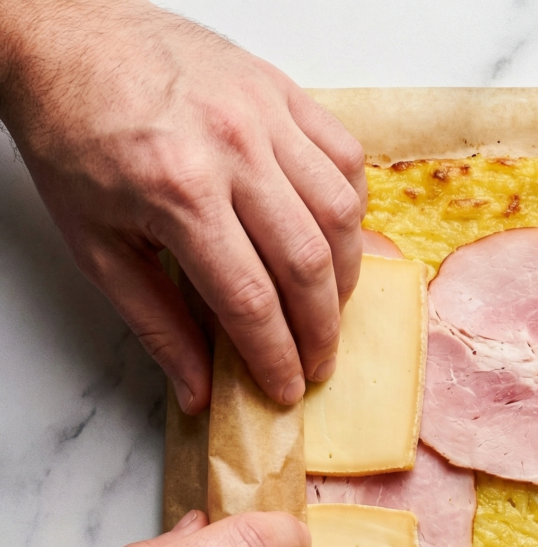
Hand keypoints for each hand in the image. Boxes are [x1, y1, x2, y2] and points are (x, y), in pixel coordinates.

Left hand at [0, 0, 365, 412]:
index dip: (276, 357)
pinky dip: (350, 206)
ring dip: (345, 274)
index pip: (250, 300)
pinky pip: (344, 155)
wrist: (62, 37)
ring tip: (329, 307)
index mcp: (179, 192)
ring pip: (340, 213)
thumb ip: (155, 324)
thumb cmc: (72, 137)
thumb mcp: (97, 245)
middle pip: (307, 263)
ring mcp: (262, 112)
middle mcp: (231, 148)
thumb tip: (198, 391)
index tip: (286, 389)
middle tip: (318, 363)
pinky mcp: (279, 88)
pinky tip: (332, 236)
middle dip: (320, 331)